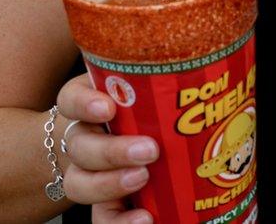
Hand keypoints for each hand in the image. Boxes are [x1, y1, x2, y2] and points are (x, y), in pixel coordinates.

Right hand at [56, 75, 157, 222]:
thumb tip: (202, 67)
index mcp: (88, 105)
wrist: (118, 145)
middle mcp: (82, 139)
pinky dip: (120, 221)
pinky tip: (143, 217)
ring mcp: (87, 174)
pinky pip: (102, 217)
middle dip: (112, 150)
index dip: (84, 104)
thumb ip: (155, 77)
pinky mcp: (101, 203)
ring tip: (143, 178)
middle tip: (148, 149)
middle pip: (81, 145)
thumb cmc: (136, 112)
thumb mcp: (139, 89)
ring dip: (110, 184)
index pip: (72, 100)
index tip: (107, 107)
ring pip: (80, 183)